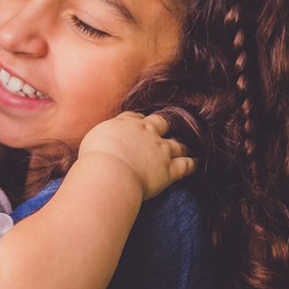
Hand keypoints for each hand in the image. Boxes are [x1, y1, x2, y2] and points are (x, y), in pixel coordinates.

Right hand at [78, 112, 195, 199]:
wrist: (108, 172)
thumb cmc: (94, 157)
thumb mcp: (91, 139)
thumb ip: (102, 137)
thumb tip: (102, 141)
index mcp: (126, 123)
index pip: (135, 117)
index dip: (139, 120)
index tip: (141, 123)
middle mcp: (146, 132)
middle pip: (162, 123)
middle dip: (166, 125)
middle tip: (170, 127)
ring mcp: (160, 150)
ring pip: (178, 144)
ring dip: (184, 144)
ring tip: (189, 145)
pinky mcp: (169, 169)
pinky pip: (186, 165)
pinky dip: (192, 163)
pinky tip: (197, 163)